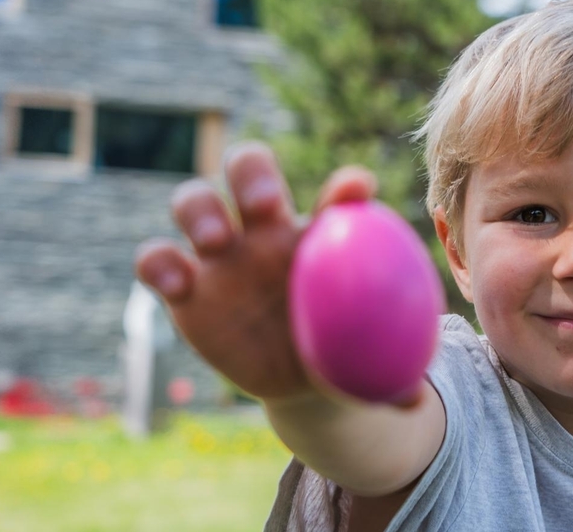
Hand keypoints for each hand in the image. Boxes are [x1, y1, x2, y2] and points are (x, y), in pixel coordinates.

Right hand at [134, 142, 376, 400]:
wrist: (302, 377)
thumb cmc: (345, 348)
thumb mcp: (369, 355)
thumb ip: (392, 366)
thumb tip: (414, 403)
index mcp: (323, 233)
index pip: (337, 195)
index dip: (345, 188)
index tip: (357, 190)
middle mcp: (266, 228)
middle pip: (249, 169)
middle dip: (253, 175)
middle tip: (264, 205)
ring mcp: (221, 252)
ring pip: (195, 200)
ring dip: (200, 209)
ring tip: (217, 240)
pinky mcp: (184, 284)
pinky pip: (158, 258)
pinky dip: (159, 262)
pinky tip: (175, 283)